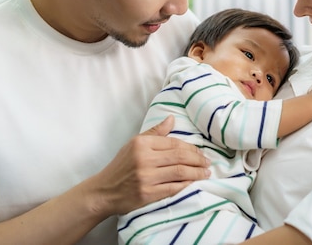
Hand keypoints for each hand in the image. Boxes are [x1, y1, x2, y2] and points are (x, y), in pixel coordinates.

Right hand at [84, 115, 210, 216]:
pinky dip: (187, 185)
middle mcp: (144, 159)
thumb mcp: (134, 144)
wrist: (103, 191)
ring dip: (197, 172)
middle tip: (208, 163)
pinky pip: (174, 188)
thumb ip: (155, 133)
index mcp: (142, 144)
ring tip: (206, 173)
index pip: (174, 143)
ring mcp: (146, 177)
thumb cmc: (120, 167)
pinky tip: (195, 184)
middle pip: (180, 156)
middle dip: (198, 159)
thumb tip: (171, 119)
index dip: (191, 148)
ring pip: (180, 172)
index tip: (201, 152)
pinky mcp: (148, 194)